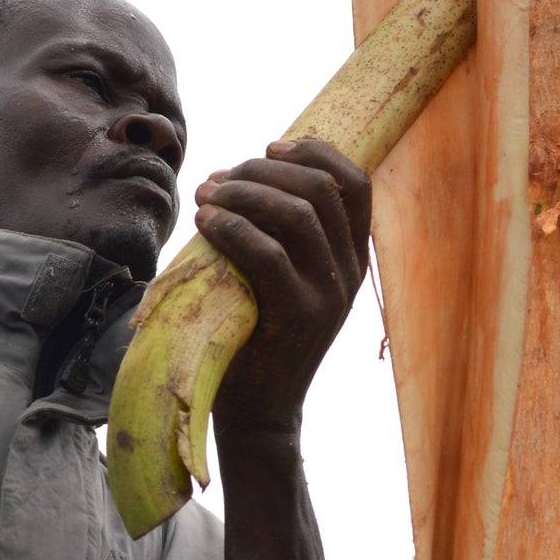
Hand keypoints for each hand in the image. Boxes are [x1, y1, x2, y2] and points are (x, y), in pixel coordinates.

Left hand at [193, 138, 371, 438]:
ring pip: (295, 215)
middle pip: (319, 190)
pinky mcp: (299, 316)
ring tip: (206, 194)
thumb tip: (239, 177)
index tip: (270, 145)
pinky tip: (205, 220)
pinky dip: (232, 227)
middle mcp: (350, 272)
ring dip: (243, 193)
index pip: (355, 183)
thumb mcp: (280, 281)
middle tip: (219, 177)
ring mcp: (328, 295)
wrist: (259, 413)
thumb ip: (279, 236)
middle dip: (263, 170)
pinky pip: (267, 254)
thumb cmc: (256, 338)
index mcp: (353, 257)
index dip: (315, 153)